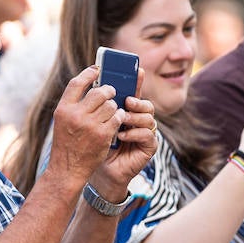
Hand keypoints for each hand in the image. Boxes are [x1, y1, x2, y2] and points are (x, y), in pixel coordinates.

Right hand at [48, 66, 125, 184]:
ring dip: (114, 106)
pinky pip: (117, 118)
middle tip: (111, 92)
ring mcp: (90, 125)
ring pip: (110, 105)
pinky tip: (116, 121)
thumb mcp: (63, 122)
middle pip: (98, 92)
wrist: (67, 169)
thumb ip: (74, 106)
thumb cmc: (66, 144)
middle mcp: (75, 115)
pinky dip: (118, 118)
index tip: (97, 70)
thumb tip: (92, 87)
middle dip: (108, 91)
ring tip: (112, 110)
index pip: (77, 83)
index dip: (88, 74)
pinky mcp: (103, 134)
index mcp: (63, 109)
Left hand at [92, 69, 159, 197]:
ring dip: (134, 118)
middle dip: (137, 101)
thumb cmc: (94, 146)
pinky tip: (121, 136)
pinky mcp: (149, 148)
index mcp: (127, 112)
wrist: (98, 172)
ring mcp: (145, 134)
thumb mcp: (94, 122)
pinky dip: (134, 134)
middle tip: (126, 101)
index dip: (138, 82)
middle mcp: (139, 121)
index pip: (135, 93)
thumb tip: (95, 81)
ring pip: (149, 118)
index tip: (138, 70)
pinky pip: (148, 135)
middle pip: (146, 104)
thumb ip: (97, 105)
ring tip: (121, 121)